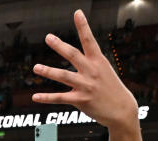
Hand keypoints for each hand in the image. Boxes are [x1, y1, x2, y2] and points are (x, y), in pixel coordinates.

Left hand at [33, 11, 137, 129]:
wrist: (122, 110)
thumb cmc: (111, 89)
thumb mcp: (105, 71)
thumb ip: (90, 63)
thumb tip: (75, 57)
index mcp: (99, 61)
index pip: (89, 40)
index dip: (83, 26)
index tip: (77, 13)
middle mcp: (92, 71)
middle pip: (73, 55)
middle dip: (59, 45)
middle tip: (48, 37)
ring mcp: (86, 86)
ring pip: (63, 76)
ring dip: (48, 71)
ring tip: (36, 67)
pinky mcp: (81, 100)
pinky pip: (60, 98)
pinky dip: (46, 98)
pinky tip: (35, 96)